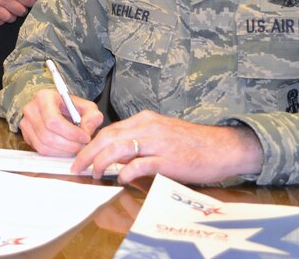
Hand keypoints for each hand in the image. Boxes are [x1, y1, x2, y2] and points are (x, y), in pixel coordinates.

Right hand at [19, 88, 102, 156]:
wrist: (56, 108)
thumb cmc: (70, 107)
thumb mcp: (86, 107)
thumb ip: (92, 116)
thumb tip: (86, 130)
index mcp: (44, 97)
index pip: (53, 120)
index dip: (71, 133)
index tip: (85, 137)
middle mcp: (31, 109)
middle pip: (48, 136)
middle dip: (69, 145)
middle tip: (82, 146)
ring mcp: (25, 123)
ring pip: (44, 146)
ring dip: (63, 151)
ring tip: (76, 147)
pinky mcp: (26, 136)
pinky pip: (40, 150)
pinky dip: (56, 153)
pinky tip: (66, 149)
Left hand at [72, 110, 262, 184]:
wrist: (222, 147)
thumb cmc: (192, 144)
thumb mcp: (161, 135)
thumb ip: (138, 142)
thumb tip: (115, 155)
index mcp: (145, 120)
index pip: (109, 129)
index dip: (91, 143)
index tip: (80, 156)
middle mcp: (148, 127)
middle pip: (108, 137)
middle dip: (88, 152)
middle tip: (77, 166)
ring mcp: (158, 142)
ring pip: (119, 148)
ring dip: (102, 162)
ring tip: (94, 174)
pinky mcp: (169, 159)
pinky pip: (140, 164)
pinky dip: (126, 171)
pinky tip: (121, 179)